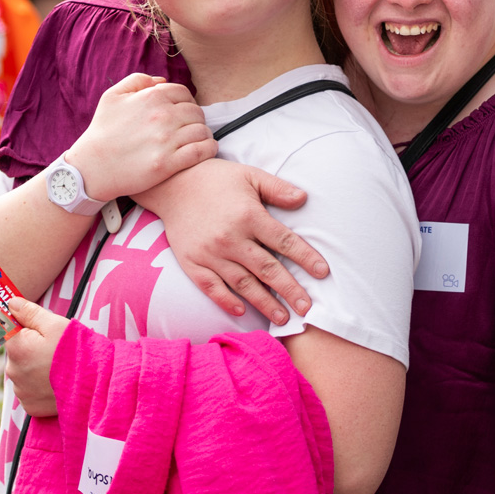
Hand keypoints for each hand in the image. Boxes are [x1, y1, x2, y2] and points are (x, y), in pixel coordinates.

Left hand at [1, 293, 70, 417]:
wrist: (94, 385)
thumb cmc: (76, 350)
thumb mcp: (55, 324)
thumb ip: (29, 312)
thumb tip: (10, 303)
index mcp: (16, 347)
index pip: (10, 331)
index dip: (27, 328)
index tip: (41, 332)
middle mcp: (12, 371)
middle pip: (17, 353)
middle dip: (31, 349)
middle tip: (55, 350)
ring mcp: (21, 391)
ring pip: (23, 372)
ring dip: (35, 369)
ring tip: (58, 368)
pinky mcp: (30, 407)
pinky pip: (30, 391)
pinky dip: (40, 387)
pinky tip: (56, 382)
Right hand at [64, 74, 216, 201]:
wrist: (91, 168)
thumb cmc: (101, 132)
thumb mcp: (112, 97)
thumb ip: (137, 80)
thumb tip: (162, 81)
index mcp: (151, 97)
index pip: (184, 93)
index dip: (186, 102)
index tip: (183, 113)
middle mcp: (162, 116)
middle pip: (196, 112)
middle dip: (195, 119)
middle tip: (189, 129)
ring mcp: (166, 140)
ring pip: (202, 130)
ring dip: (203, 134)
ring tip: (197, 141)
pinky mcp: (168, 163)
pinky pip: (202, 151)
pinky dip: (208, 149)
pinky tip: (205, 150)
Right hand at [135, 159, 325, 325]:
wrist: (172, 183)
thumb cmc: (217, 179)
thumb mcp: (250, 175)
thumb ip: (277, 188)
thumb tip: (304, 199)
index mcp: (248, 216)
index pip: (284, 241)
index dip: (306, 257)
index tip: (323, 273)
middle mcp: (231, 238)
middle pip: (267, 269)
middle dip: (290, 290)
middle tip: (307, 309)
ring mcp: (210, 253)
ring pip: (243, 284)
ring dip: (264, 302)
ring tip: (282, 318)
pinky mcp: (192, 263)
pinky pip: (211, 287)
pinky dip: (226, 301)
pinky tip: (242, 312)